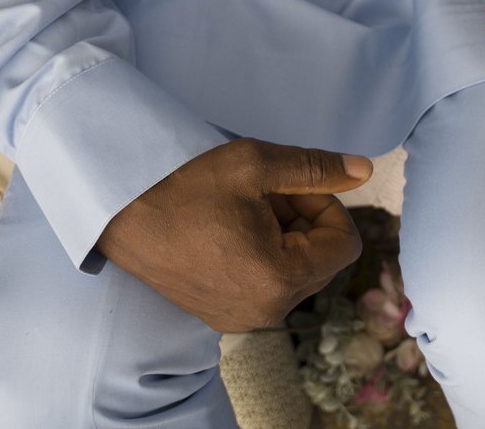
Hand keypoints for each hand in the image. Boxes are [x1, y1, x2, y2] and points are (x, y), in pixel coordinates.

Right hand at [97, 139, 369, 332]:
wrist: (119, 213)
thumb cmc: (186, 186)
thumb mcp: (258, 165)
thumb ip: (317, 168)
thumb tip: (365, 170)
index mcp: (280, 281)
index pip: (344, 244)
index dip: (326, 204)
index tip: (291, 185)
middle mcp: (266, 312)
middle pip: (321, 260)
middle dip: (304, 220)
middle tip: (265, 192)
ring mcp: (241, 320)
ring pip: (294, 271)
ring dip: (284, 235)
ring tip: (244, 209)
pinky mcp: (222, 316)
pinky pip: (266, 285)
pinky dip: (263, 254)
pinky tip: (230, 229)